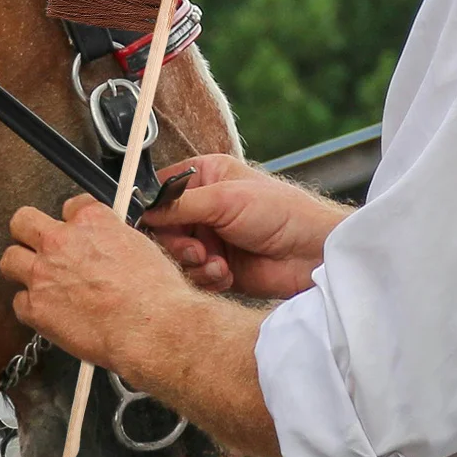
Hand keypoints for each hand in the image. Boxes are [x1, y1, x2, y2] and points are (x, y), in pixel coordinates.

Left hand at [0, 196, 198, 379]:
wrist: (149, 328)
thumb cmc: (156, 293)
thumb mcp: (141, 247)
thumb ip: (113, 239)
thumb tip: (107, 246)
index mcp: (90, 221)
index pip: (70, 206)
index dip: (73, 221)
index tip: (76, 232)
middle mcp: (60, 241)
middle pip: (22, 221)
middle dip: (29, 232)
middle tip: (40, 246)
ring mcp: (43, 273)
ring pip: (9, 258)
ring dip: (22, 267)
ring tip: (37, 280)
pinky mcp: (35, 307)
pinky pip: (19, 302)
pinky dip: (31, 307)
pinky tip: (48, 313)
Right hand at [141, 154, 349, 299]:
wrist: (312, 254)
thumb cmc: (280, 212)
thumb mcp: (225, 199)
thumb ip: (180, 205)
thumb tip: (143, 210)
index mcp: (204, 177)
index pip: (161, 192)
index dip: (155, 212)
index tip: (158, 226)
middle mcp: (204, 208)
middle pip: (164, 230)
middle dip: (178, 244)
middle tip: (197, 250)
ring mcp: (211, 239)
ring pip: (177, 256)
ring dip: (195, 264)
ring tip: (218, 263)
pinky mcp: (218, 267)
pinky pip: (194, 277)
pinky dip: (207, 278)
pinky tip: (227, 273)